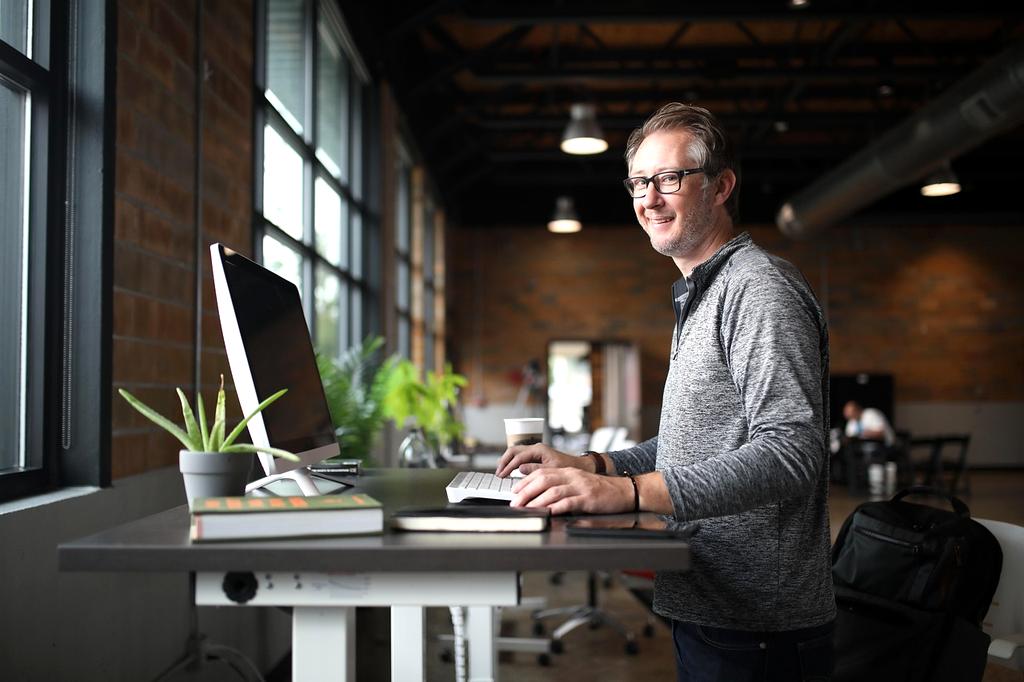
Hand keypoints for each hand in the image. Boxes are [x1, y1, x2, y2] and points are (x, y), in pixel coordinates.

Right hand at [495, 443, 582, 477]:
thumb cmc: (567, 468)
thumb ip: (535, 469)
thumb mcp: (551, 470)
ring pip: (515, 452)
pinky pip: (520, 455)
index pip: (518, 457)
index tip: (502, 476)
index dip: (508, 467)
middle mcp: (535, 447)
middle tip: (498, 473)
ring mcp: (535, 450)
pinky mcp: (536, 455)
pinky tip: (509, 469)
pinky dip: (512, 461)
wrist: (578, 466)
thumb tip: (519, 469)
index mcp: (538, 449)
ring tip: (501, 471)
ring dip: (507, 461)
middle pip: (513, 451)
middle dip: (504, 461)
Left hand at [510, 468, 633, 515]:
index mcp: (568, 472)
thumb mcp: (578, 483)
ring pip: (554, 491)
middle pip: (544, 480)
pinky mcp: (589, 499)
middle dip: (526, 491)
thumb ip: (561, 485)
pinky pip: (570, 502)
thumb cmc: (601, 490)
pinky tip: (549, 512)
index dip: (526, 481)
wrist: (624, 490)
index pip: (542, 472)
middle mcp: (573, 477)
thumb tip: (540, 494)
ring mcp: (581, 487)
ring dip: (537, 501)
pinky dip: (557, 507)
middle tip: (515, 502)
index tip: (515, 491)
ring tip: (527, 509)